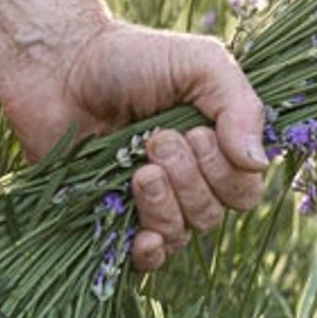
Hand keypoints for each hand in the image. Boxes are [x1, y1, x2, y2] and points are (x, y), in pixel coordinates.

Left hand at [0, 20, 267, 271]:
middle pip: (216, 212)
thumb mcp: (201, 63)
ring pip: (183, 233)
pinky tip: (141, 235)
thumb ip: (240, 105)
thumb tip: (257, 162)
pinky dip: (150, 251)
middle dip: (189, 179)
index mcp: (217, 142)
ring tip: (138, 167)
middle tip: (156, 139)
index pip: (245, 186)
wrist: (60, 68)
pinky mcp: (113, 219)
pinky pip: (147, 259)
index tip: (197, 132)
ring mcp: (152, 201)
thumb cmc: (132, 58)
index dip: (226, 170)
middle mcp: (190, 176)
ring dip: (164, 203)